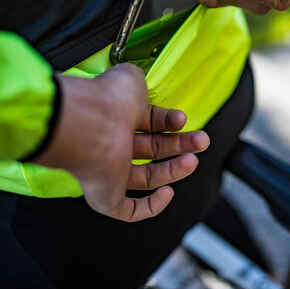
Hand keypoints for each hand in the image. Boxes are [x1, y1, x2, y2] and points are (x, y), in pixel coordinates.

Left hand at [32, 64, 209, 221]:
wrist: (87, 121)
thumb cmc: (107, 98)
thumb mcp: (130, 78)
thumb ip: (139, 83)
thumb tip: (141, 84)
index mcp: (119, 117)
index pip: (151, 124)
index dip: (170, 122)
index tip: (182, 119)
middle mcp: (114, 143)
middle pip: (154, 150)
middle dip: (181, 145)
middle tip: (201, 140)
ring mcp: (109, 170)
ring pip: (147, 178)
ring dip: (174, 170)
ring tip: (193, 160)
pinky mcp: (105, 195)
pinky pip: (128, 210)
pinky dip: (150, 206)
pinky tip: (167, 193)